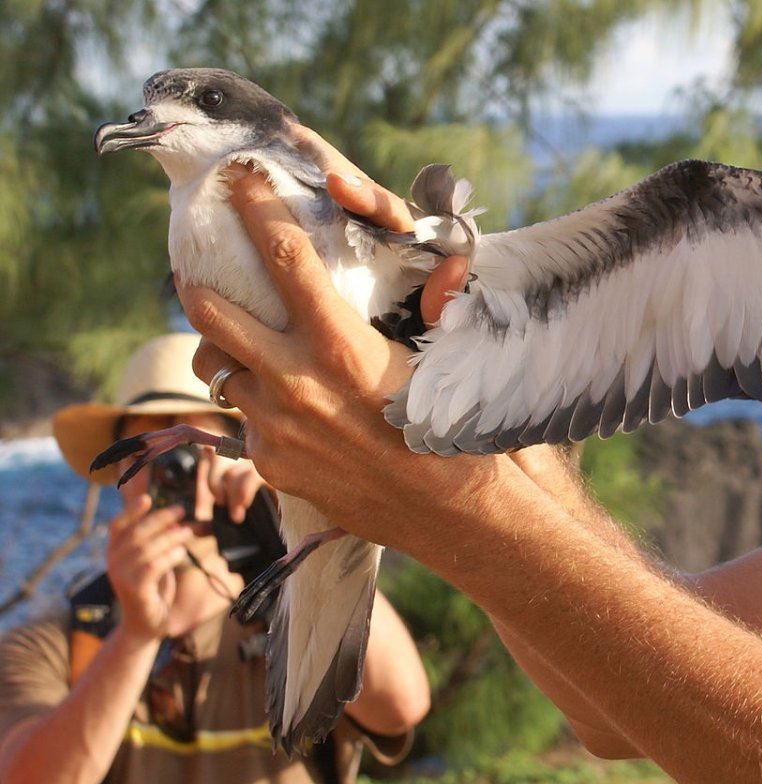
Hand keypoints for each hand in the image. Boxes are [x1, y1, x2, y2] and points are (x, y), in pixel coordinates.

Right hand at [105, 496, 192, 640]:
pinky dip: (168, 556)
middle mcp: (113, 563)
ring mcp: (122, 578)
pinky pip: (152, 567)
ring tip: (187, 532)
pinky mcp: (135, 591)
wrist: (144, 625)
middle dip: (160, 519)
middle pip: (135, 533)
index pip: (117, 526)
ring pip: (145, 549)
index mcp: (115, 553)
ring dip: (170, 537)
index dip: (131, 511)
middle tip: (181, 511)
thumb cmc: (151, 590)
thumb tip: (174, 520)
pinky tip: (182, 552)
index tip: (148, 498)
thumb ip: (157, 543)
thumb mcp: (152, 562)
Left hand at [179, 143, 477, 524]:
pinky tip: (292, 418)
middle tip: (194, 275)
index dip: (255, 208)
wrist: (451, 510)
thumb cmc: (451, 426)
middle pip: (211, 314)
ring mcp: (275, 427)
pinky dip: (261, 414)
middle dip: (195, 286)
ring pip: (220, 374)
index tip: (239, 180)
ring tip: (247, 355)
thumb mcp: (431, 359)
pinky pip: (246, 426)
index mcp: (338, 343)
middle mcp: (294, 381)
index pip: (282, 256)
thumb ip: (414, 313)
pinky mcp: (271, 465)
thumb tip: (434, 271)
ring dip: (230, 358)